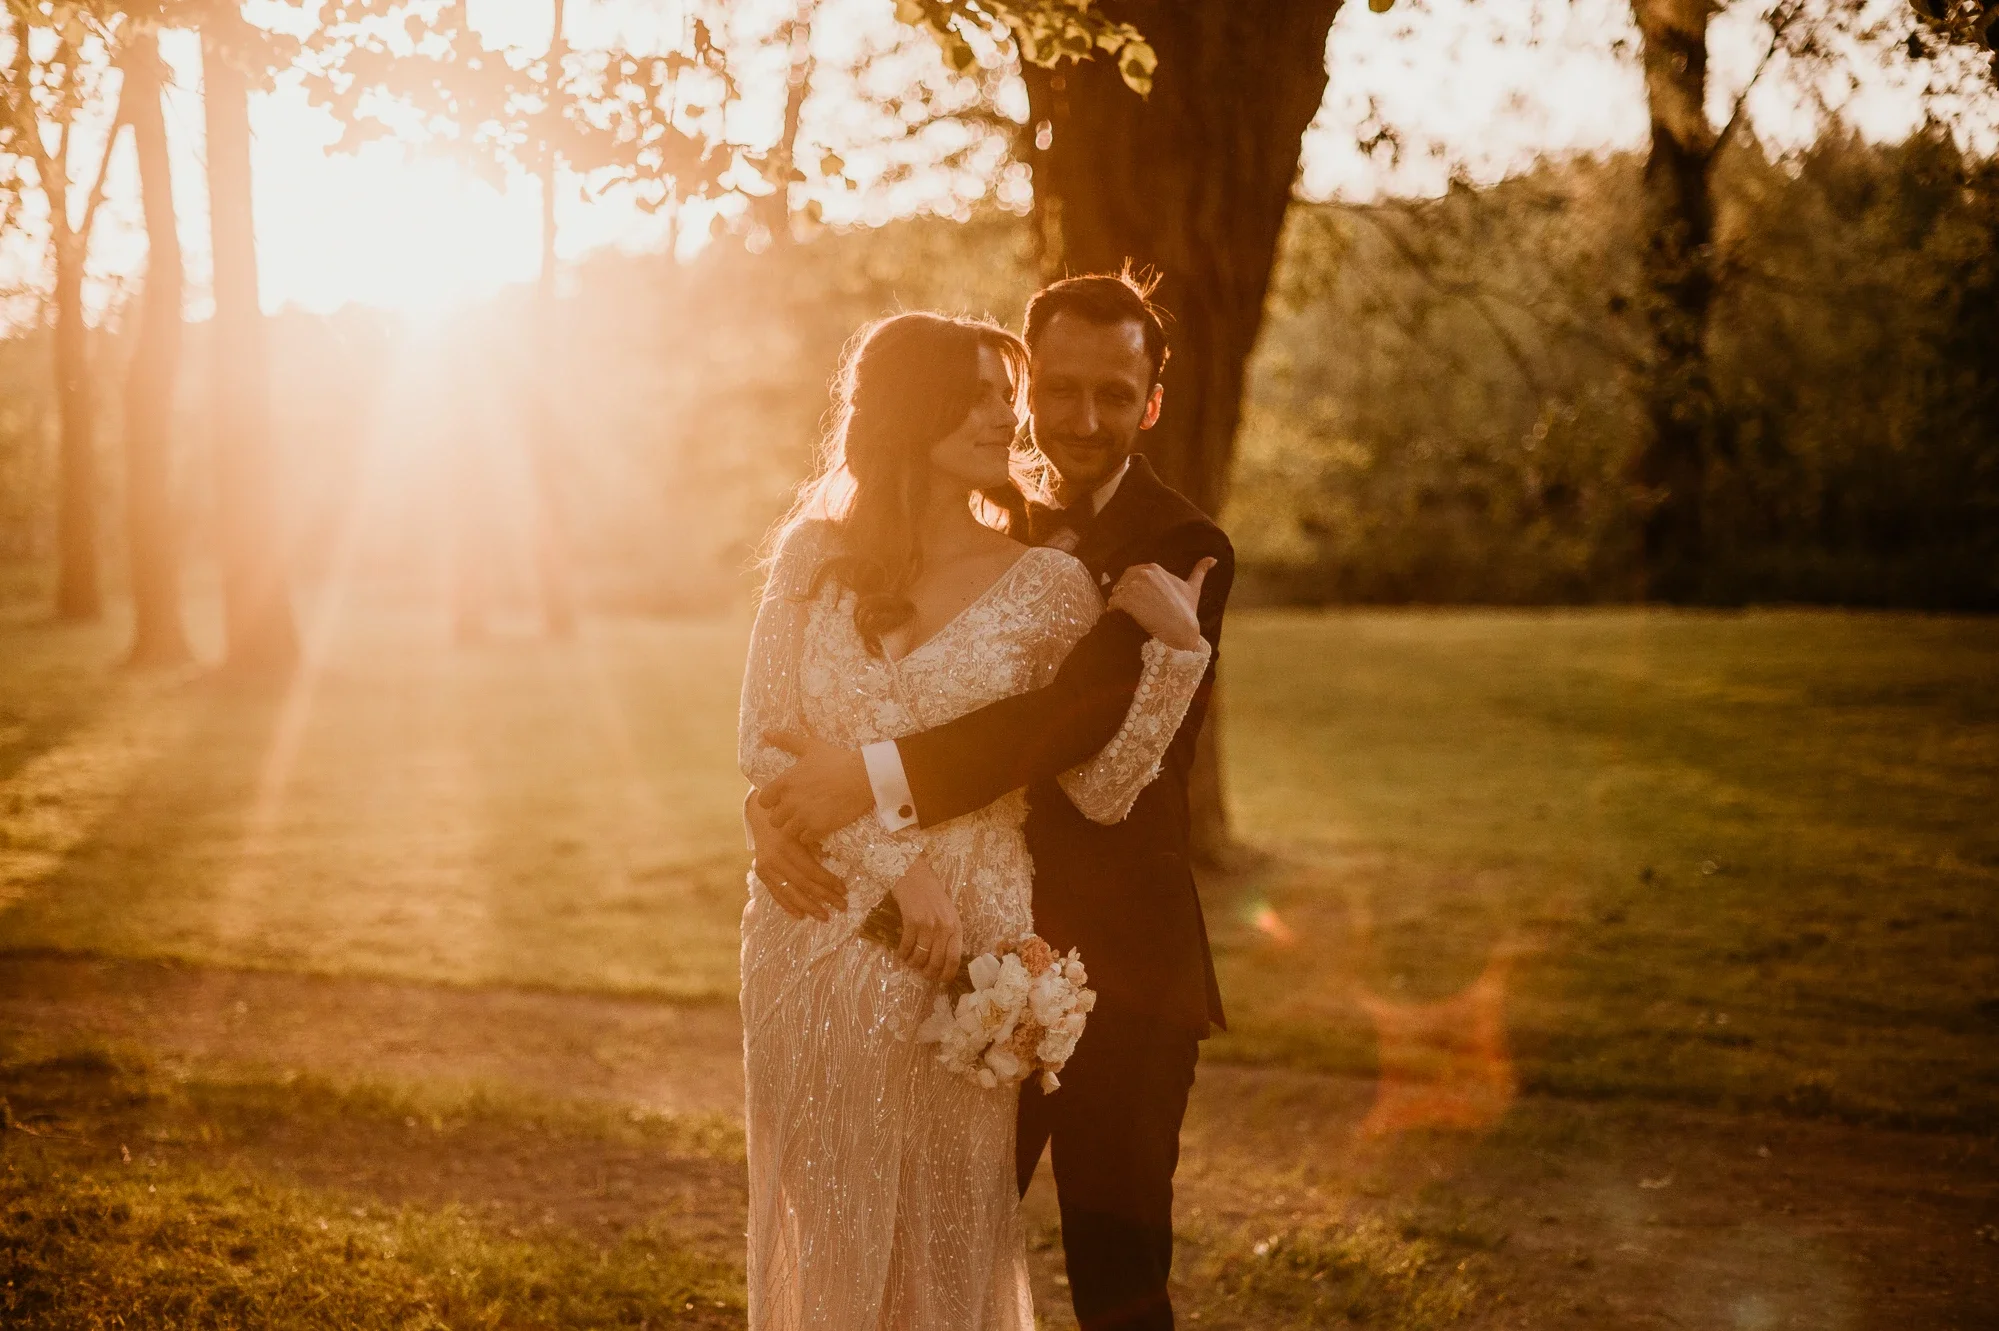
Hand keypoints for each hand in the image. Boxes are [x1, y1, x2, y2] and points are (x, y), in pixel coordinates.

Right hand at [746, 789, 847, 920]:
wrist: (762, 815)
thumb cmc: (790, 821)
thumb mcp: (804, 829)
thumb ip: (816, 847)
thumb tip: (835, 864)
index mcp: (788, 847)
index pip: (812, 871)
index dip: (829, 882)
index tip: (844, 890)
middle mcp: (775, 859)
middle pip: (803, 884)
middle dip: (824, 897)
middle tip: (842, 906)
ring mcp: (766, 868)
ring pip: (790, 893)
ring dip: (808, 907)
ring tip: (824, 916)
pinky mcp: (761, 873)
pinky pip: (776, 894)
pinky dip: (788, 906)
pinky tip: (800, 915)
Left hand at [759, 730, 876, 840]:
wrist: (863, 776)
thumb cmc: (836, 759)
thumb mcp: (810, 746)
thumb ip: (786, 740)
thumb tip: (765, 732)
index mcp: (784, 783)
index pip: (763, 801)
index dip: (771, 801)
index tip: (782, 799)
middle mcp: (790, 802)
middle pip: (774, 820)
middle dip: (783, 816)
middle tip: (797, 811)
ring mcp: (804, 817)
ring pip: (788, 832)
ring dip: (796, 827)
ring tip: (808, 819)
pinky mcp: (818, 829)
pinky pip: (805, 840)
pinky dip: (810, 835)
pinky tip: (818, 825)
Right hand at [889, 856, 961, 985]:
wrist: (915, 875)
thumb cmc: (932, 894)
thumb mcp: (948, 913)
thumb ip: (949, 933)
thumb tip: (944, 960)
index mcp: (956, 926)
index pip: (954, 958)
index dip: (947, 974)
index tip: (940, 981)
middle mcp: (944, 927)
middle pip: (937, 961)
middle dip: (928, 973)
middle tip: (922, 975)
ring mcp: (928, 924)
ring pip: (921, 957)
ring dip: (914, 964)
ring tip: (910, 962)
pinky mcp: (912, 921)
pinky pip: (907, 946)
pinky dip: (903, 954)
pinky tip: (901, 953)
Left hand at [1107, 557, 1215, 651]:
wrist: (1182, 630)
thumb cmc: (1187, 611)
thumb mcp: (1193, 588)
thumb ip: (1200, 571)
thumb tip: (1213, 559)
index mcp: (1155, 568)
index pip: (1133, 574)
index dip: (1133, 587)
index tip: (1137, 599)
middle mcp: (1144, 573)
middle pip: (1123, 582)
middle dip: (1124, 593)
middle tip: (1129, 608)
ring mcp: (1135, 587)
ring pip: (1117, 593)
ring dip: (1118, 603)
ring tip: (1125, 614)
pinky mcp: (1128, 600)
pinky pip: (1114, 603)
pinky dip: (1114, 610)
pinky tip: (1121, 618)